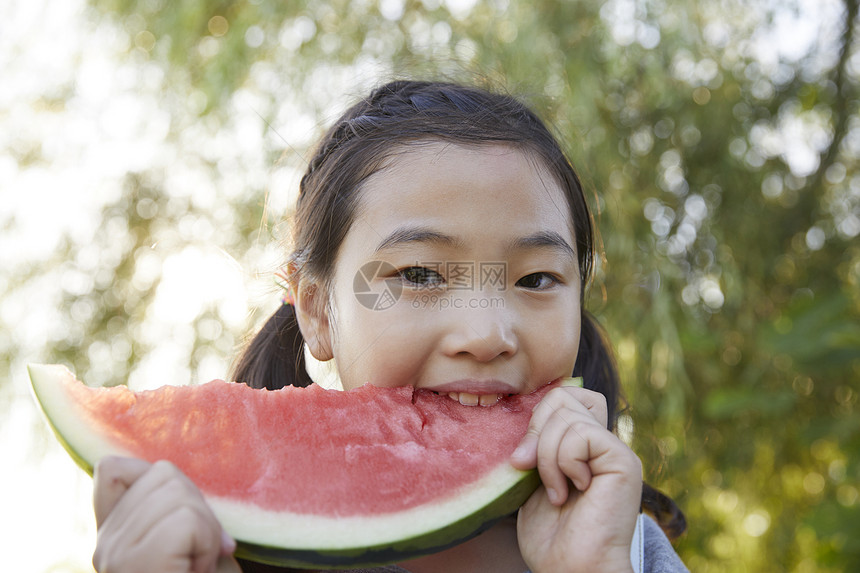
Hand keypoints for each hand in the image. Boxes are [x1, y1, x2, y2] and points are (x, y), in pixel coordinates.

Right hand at [92, 456, 240, 572]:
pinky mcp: (135, 564)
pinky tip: (198, 570)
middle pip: (164, 473)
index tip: (184, 517)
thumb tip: (168, 469)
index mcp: (113, 536)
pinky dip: (207, 544)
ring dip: (207, 531)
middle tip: (198, 554)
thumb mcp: (190, 543)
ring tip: (196, 566)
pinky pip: (187, 521)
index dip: (157, 476)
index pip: (112, 469)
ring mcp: (115, 555)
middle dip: (200, 508)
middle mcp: (105, 544)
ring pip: (180, 495)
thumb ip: (175, 509)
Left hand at [510, 387, 641, 572]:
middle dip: (535, 429)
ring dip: (546, 457)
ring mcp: (615, 451)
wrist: (570, 570)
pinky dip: (563, 463)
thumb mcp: (531, 478)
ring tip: (554, 491)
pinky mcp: (622, 461)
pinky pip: (580, 435)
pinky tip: (569, 492)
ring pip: (567, 416)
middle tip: (530, 469)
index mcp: (584, 446)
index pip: (566, 394)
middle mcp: (604, 443)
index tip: (524, 455)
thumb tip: (522, 408)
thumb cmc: (550, 536)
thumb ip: (534, 444)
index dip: (539, 414)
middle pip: (565, 395)